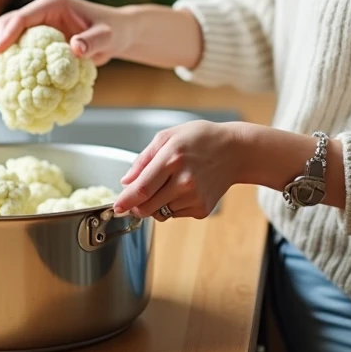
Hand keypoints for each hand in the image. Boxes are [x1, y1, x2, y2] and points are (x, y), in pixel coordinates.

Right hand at [0, 0, 130, 89]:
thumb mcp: (107, 36)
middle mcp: (42, 11)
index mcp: (53, 4)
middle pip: (9, 26)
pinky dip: (13, 66)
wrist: (119, 34)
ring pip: (10, 39)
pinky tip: (9, 85)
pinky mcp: (41, 39)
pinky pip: (21, 51)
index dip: (6, 34)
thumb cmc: (115, 30)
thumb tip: (76, 48)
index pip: (22, 17)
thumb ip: (92, 41)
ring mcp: (40, 25)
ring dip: (1, 61)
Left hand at [113, 121, 246, 220]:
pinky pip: (175, 214)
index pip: (142, 189)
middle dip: (136, 206)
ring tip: (169, 183)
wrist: (234, 151)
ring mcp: (194, 197)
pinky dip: (172, 205)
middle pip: (147, 207)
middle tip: (136, 197)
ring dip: (156, 204)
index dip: (125, 201)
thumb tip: (126, 182)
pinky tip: (184, 189)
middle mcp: (184, 181)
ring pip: (160, 213)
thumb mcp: (168, 137)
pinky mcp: (202, 209)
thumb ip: (143, 159)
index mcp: (172, 159)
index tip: (115, 207)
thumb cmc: (200, 139)